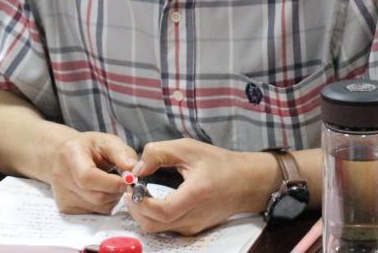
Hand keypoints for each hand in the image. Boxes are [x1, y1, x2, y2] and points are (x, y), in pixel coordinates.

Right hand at [47, 131, 137, 214]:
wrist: (60, 155)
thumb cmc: (87, 147)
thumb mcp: (106, 141)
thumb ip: (122, 153)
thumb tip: (133, 169)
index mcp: (71, 155)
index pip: (88, 177)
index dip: (112, 183)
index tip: (129, 180)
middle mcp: (62, 177)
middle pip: (96, 196)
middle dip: (117, 190)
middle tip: (123, 180)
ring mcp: (63, 195)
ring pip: (98, 206)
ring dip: (112, 197)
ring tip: (109, 182)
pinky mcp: (66, 208)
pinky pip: (95, 212)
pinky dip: (104, 203)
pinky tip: (100, 189)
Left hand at [125, 138, 275, 235]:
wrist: (246, 182)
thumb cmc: (220, 163)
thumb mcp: (189, 148)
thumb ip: (159, 153)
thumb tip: (136, 168)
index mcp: (197, 193)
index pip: (162, 210)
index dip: (141, 202)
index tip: (132, 188)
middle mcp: (195, 215)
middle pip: (154, 224)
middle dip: (136, 209)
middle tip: (131, 191)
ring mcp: (194, 226)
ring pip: (158, 229)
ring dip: (143, 214)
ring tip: (141, 194)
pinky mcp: (193, 229)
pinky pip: (167, 228)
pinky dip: (154, 217)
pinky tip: (154, 200)